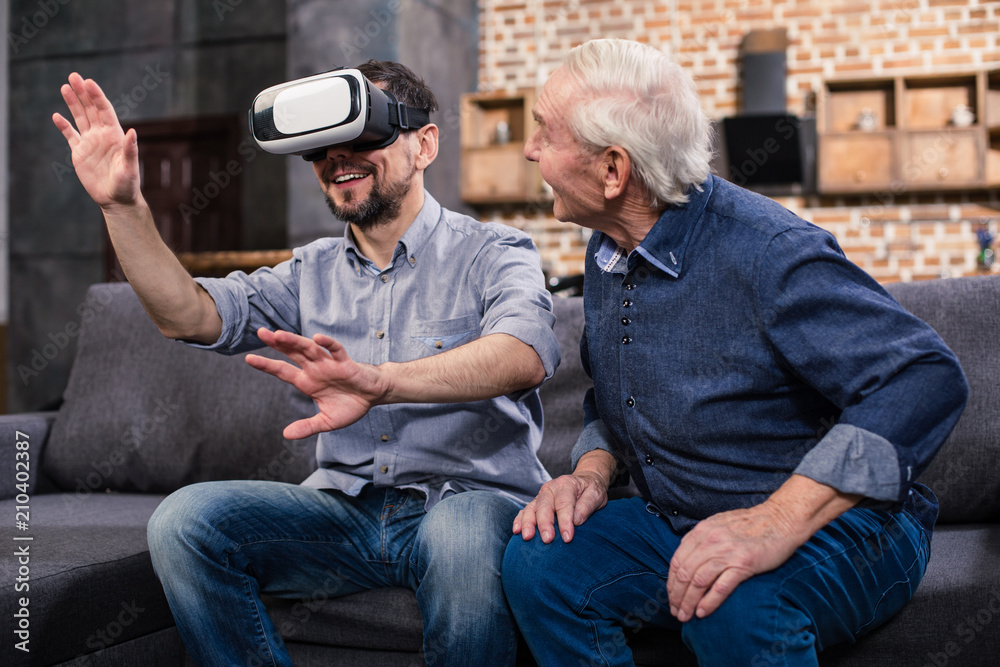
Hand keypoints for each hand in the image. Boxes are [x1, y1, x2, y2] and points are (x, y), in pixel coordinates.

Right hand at [52, 73, 139, 208]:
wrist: (116, 200)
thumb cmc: (127, 185)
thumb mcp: (130, 168)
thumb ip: (130, 150)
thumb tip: (132, 132)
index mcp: (114, 135)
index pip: (104, 110)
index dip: (97, 96)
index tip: (89, 82)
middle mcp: (101, 135)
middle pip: (90, 109)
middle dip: (82, 93)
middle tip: (73, 76)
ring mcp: (90, 143)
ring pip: (80, 118)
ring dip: (73, 103)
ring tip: (65, 87)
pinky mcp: (79, 152)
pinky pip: (70, 135)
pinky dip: (64, 126)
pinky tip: (56, 116)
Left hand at [245, 328, 389, 438]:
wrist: (374, 396)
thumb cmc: (351, 405)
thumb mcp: (326, 422)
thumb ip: (307, 426)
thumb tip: (286, 435)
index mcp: (307, 382)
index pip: (282, 371)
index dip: (266, 365)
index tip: (248, 358)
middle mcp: (315, 369)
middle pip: (292, 353)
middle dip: (276, 344)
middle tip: (260, 332)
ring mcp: (329, 364)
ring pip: (309, 349)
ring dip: (295, 341)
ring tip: (279, 335)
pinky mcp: (346, 364)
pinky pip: (336, 351)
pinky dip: (327, 343)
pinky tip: (317, 337)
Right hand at [513, 470, 608, 542]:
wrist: (584, 481)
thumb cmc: (590, 490)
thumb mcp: (596, 494)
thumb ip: (587, 505)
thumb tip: (576, 520)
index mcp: (566, 485)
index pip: (564, 504)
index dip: (565, 521)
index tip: (567, 538)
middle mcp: (551, 488)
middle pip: (544, 506)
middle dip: (545, 523)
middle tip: (547, 540)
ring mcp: (541, 496)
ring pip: (531, 508)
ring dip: (528, 523)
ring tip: (527, 537)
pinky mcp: (536, 503)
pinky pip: (525, 511)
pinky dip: (520, 520)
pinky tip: (517, 531)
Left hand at [665, 505, 800, 621]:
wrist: (780, 519)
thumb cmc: (750, 524)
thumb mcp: (718, 525)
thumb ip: (702, 539)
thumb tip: (687, 560)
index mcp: (701, 531)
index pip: (677, 561)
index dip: (671, 583)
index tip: (671, 597)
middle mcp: (710, 541)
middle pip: (685, 574)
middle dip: (677, 596)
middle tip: (675, 612)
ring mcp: (726, 552)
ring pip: (698, 582)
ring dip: (688, 602)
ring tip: (685, 616)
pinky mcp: (744, 564)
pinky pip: (720, 587)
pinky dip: (709, 602)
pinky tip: (702, 612)